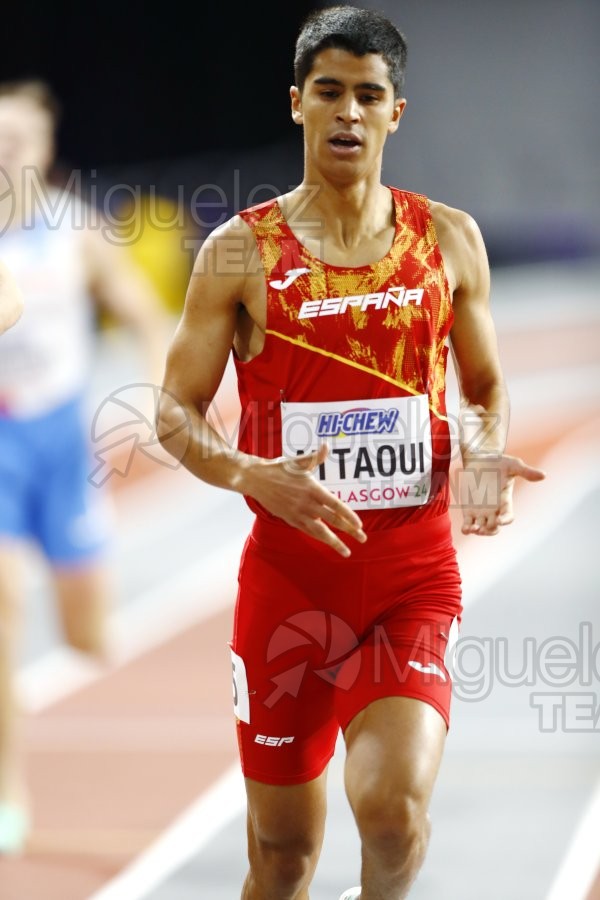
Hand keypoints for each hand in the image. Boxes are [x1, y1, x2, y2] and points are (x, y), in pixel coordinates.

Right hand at [244, 444, 366, 556]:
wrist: (256, 479)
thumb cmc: (278, 469)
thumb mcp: (298, 461)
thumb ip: (315, 457)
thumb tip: (326, 446)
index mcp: (312, 489)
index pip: (335, 505)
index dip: (348, 516)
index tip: (360, 525)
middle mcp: (307, 504)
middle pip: (332, 520)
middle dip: (349, 531)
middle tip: (363, 538)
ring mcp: (298, 513)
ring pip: (320, 531)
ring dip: (335, 542)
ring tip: (346, 552)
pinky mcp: (290, 519)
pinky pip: (308, 531)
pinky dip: (319, 537)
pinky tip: (328, 542)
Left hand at [459, 453, 545, 535]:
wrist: (480, 459)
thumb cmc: (498, 462)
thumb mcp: (513, 465)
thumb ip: (526, 471)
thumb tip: (543, 475)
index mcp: (505, 501)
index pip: (508, 516)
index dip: (505, 520)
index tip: (498, 520)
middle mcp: (494, 509)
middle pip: (495, 528)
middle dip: (489, 530)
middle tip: (482, 528)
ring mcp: (481, 510)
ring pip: (482, 528)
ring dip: (478, 532)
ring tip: (473, 529)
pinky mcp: (469, 509)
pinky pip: (468, 524)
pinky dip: (467, 529)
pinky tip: (465, 529)